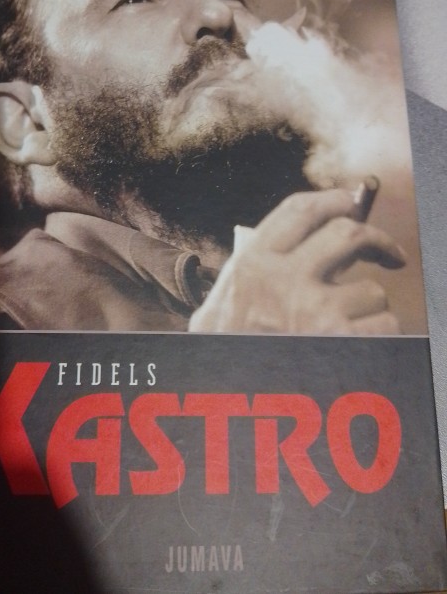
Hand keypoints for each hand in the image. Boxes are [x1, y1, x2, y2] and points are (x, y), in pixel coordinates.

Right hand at [188, 189, 405, 335]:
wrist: (227, 406)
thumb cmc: (225, 354)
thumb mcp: (218, 304)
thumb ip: (248, 272)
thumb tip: (288, 244)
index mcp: (252, 264)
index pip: (300, 210)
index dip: (332, 199)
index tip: (349, 202)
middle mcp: (284, 279)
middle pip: (348, 233)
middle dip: (377, 239)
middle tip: (386, 252)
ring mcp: (316, 310)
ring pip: (372, 290)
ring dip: (368, 307)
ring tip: (348, 327)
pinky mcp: (343, 342)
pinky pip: (384, 326)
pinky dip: (377, 337)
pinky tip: (355, 347)